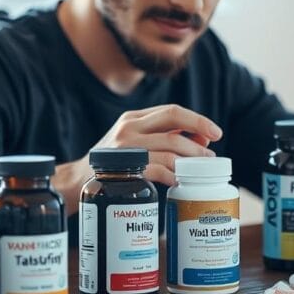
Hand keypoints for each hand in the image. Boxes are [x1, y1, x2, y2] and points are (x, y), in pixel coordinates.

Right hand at [53, 104, 221, 215]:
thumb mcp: (135, 142)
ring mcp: (124, 148)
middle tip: (210, 158)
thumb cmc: (113, 162)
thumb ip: (164, 136)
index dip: (198, 120)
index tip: (216, 133)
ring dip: (189, 160)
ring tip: (199, 172)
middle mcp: (128, 128)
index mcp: (134, 118)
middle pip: (173, 126)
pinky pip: (154, 169)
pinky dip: (171, 176)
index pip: (172, 111)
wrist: (77, 181)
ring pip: (168, 148)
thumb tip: (202, 139)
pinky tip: (177, 182)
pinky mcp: (121, 168)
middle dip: (198, 142)